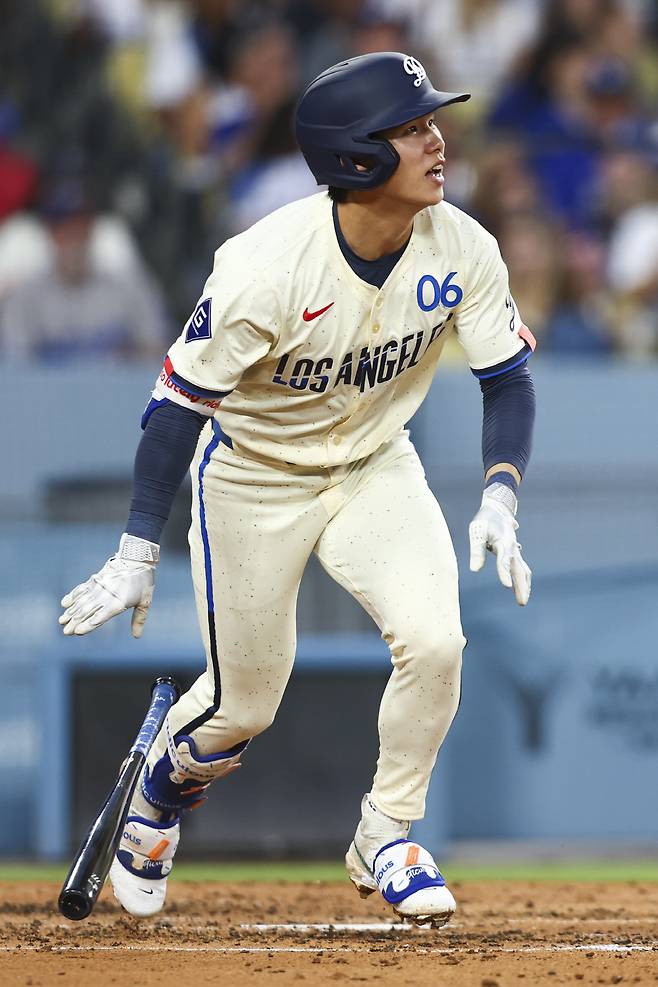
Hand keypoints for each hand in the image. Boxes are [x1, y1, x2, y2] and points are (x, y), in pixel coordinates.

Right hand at [59, 534, 159, 637]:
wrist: (136, 558)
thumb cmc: (143, 582)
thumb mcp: (145, 602)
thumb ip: (139, 619)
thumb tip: (136, 636)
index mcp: (118, 603)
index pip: (99, 617)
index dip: (88, 625)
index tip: (78, 632)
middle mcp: (106, 596)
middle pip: (86, 612)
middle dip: (74, 622)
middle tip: (65, 632)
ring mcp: (98, 587)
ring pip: (81, 602)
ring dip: (70, 612)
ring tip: (61, 621)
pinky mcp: (95, 580)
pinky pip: (81, 589)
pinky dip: (72, 596)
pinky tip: (64, 603)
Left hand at [468, 483, 530, 605]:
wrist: (498, 507)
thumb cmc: (485, 520)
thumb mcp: (477, 531)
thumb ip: (477, 550)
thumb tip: (475, 570)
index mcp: (503, 543)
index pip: (504, 561)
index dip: (505, 573)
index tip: (506, 586)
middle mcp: (512, 548)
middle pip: (518, 569)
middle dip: (521, 586)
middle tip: (522, 602)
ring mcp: (515, 550)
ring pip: (523, 569)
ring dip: (524, 584)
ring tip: (523, 599)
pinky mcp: (514, 551)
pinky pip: (521, 567)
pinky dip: (523, 577)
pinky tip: (522, 587)